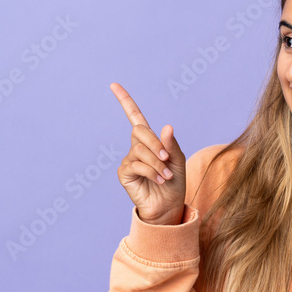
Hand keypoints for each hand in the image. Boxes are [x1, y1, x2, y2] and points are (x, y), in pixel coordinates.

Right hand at [111, 82, 185, 224]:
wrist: (170, 206)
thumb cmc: (174, 183)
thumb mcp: (178, 161)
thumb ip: (171, 144)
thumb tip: (166, 126)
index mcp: (149, 141)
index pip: (134, 116)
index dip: (125, 101)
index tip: (114, 85)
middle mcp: (136, 148)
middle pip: (139, 131)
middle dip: (155, 143)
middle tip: (167, 159)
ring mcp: (129, 160)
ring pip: (140, 150)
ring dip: (157, 163)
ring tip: (166, 176)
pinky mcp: (125, 173)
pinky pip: (137, 164)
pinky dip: (151, 171)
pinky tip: (158, 180)